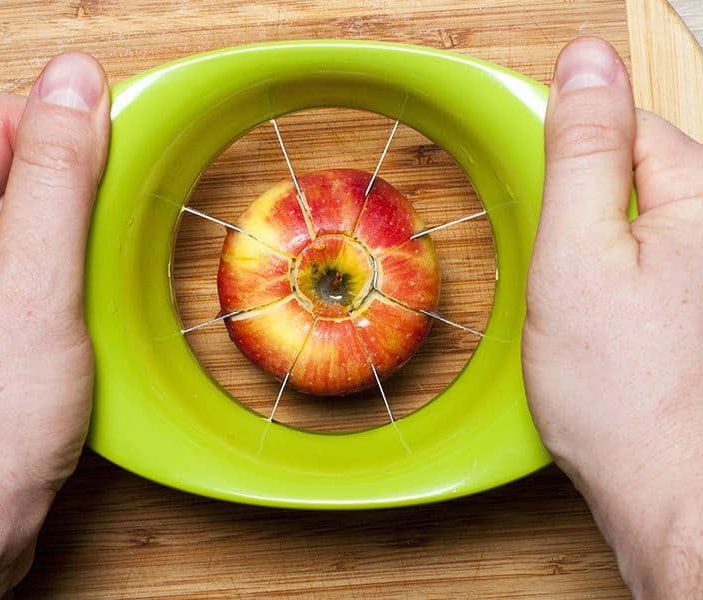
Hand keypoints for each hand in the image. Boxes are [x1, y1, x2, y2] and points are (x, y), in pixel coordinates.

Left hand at [0, 53, 109, 596]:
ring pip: (41, 207)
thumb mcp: (34, 284)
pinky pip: (44, 250)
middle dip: (81, 191)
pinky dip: (80, 264)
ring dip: (85, 232)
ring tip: (94, 282)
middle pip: (23, 160)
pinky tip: (89, 300)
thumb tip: (76, 85)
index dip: (70, 129)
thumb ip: (57, 176)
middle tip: (107, 238)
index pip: (2, 119)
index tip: (125, 151)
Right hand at [523, 37, 702, 596]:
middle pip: (646, 173)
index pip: (634, 124)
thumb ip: (583, 151)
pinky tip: (616, 328)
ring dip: (609, 251)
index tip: (550, 207)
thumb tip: (585, 62)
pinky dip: (628, 285)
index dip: (576, 159)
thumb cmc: (622, 391)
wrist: (672, 494)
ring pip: (649, 224)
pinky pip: (660, 267)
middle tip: (569, 273)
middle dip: (593, 210)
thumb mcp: (577, 255)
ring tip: (594, 310)